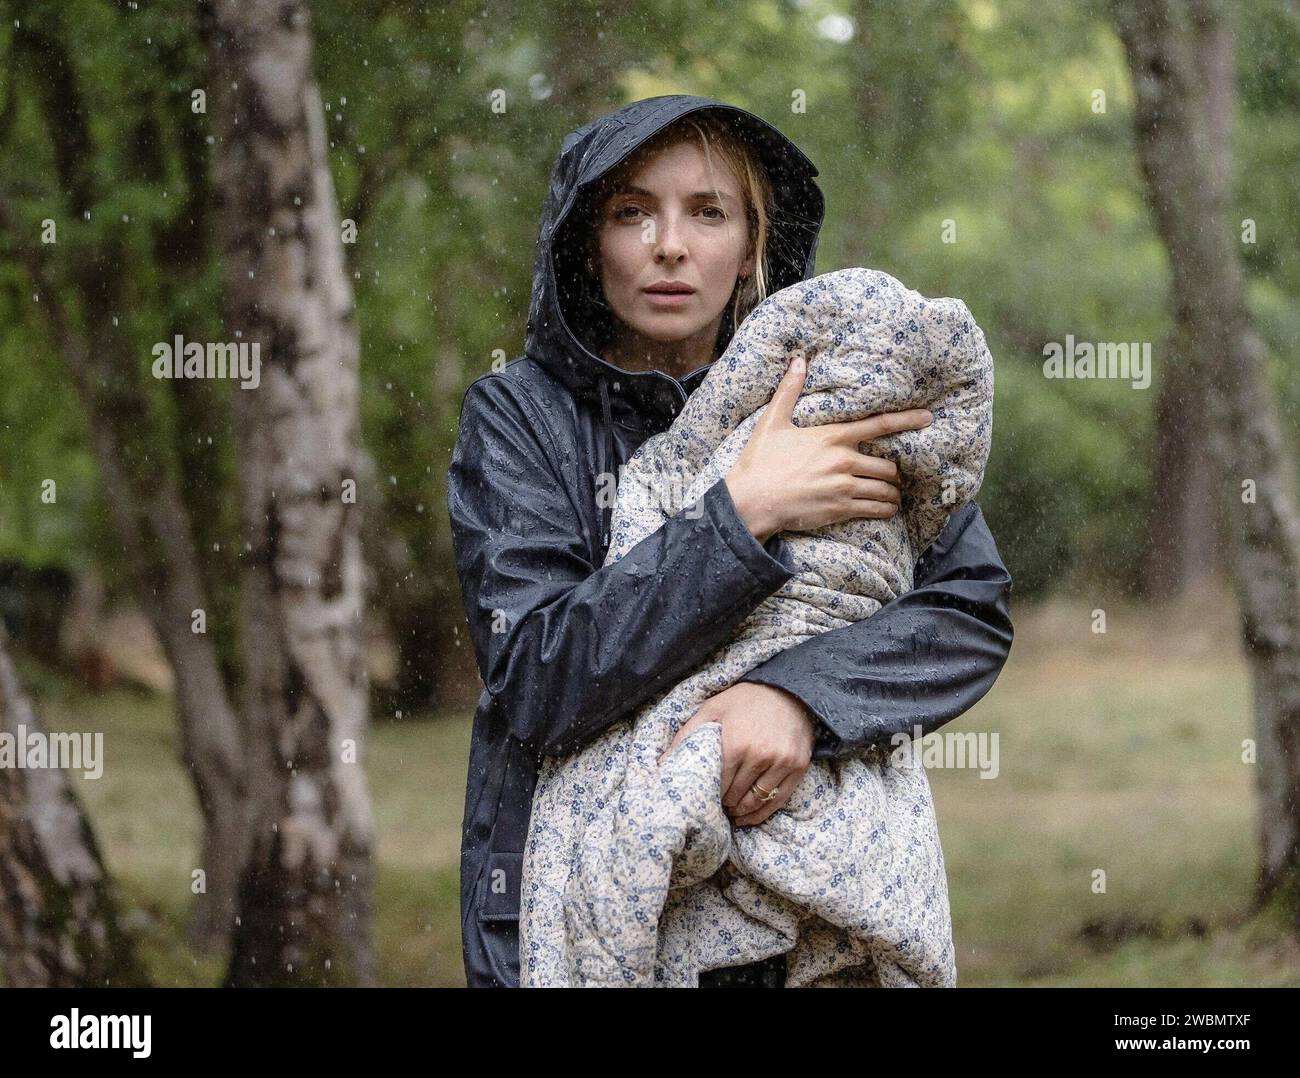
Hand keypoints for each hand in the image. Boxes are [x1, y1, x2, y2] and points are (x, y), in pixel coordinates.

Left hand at [657, 682, 816, 826]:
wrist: (787, 689)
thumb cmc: (744, 699)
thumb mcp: (712, 709)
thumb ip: (687, 734)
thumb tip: (662, 761)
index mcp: (736, 743)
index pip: (718, 784)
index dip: (709, 794)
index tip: (704, 797)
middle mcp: (760, 756)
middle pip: (736, 795)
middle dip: (724, 803)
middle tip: (717, 805)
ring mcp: (782, 763)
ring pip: (755, 801)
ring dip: (741, 811)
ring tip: (731, 812)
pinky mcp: (798, 767)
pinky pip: (778, 800)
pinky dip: (762, 813)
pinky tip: (749, 817)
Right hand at [724, 353, 932, 542]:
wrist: (752, 499)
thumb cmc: (761, 461)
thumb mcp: (773, 422)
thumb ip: (789, 391)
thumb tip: (798, 360)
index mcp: (833, 436)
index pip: (879, 425)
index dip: (907, 420)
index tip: (928, 417)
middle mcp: (844, 460)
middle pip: (889, 464)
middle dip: (895, 471)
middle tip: (895, 475)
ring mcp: (844, 486)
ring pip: (886, 488)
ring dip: (894, 492)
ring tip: (894, 495)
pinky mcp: (841, 508)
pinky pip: (876, 508)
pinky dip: (886, 509)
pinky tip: (887, 509)